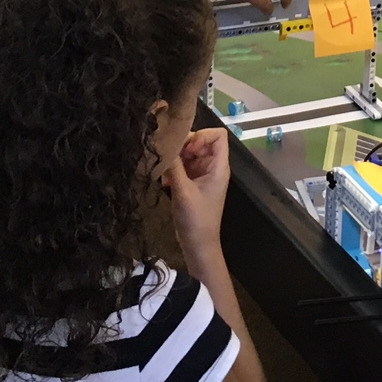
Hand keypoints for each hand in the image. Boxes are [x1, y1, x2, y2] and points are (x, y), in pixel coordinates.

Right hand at [163, 126, 232, 256]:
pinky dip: (174, 169)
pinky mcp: (193, 183)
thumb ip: (174, 166)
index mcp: (219, 167)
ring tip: (164, 171)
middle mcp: (213, 167)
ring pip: (190, 154)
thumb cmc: (196, 220)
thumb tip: (162, 143)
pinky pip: (184, 166)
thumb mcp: (183, 191)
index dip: (202, 135)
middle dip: (183, 146)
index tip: (186, 147)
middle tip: (169, 158)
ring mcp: (203, 175)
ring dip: (176, 159)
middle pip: (201, 142)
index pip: (218, 135)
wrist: (198, 245)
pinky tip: (164, 182)